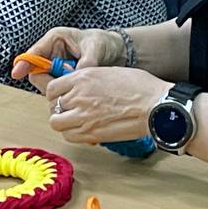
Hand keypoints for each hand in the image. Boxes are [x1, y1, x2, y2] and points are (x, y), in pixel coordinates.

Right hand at [12, 26, 124, 92]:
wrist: (114, 50)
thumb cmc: (103, 42)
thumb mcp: (95, 49)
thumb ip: (85, 63)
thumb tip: (75, 76)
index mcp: (55, 39)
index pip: (34, 53)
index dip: (24, 63)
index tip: (16, 73)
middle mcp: (51, 53)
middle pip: (37, 71)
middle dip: (48, 80)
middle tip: (65, 84)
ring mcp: (56, 66)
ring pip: (47, 81)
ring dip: (59, 86)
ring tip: (77, 82)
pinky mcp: (61, 76)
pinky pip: (57, 86)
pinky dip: (64, 89)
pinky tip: (77, 88)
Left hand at [44, 67, 170, 145]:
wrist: (156, 105)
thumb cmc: (140, 87)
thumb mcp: (108, 72)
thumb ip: (87, 80)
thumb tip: (77, 87)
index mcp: (82, 77)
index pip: (52, 88)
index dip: (56, 94)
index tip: (62, 96)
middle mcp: (78, 96)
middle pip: (52, 106)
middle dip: (59, 108)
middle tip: (69, 110)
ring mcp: (83, 115)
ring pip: (56, 123)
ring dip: (63, 122)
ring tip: (75, 121)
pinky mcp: (91, 133)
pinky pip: (69, 136)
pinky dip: (73, 134)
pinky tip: (83, 130)